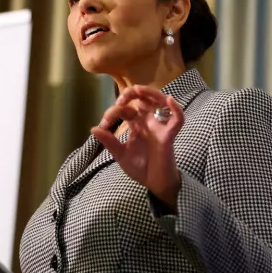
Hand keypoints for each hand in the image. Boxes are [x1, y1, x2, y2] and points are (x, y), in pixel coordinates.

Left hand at [91, 85, 183, 209]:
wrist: (154, 183)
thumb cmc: (140, 167)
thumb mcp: (120, 154)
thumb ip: (109, 142)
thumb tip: (93, 128)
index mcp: (136, 125)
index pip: (125, 110)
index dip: (113, 112)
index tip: (104, 124)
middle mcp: (148, 122)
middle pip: (143, 99)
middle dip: (131, 94)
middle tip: (120, 100)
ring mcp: (159, 127)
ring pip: (159, 102)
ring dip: (150, 93)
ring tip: (138, 89)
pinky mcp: (169, 135)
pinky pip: (177, 120)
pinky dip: (176, 109)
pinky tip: (170, 100)